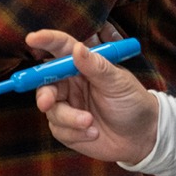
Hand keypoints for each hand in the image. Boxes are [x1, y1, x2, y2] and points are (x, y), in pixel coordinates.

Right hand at [25, 28, 158, 165]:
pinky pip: (59, 130)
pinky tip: (93, 134)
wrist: (142, 137)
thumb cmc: (132, 102)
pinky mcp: (67, 129)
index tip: (32, 38)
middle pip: (45, 84)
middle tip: (47, 103)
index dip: (46, 41)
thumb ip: (96, 66)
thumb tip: (77, 48)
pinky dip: (75, 133)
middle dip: (44, 94)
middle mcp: (70, 84)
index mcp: (82, 66)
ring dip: (69, 119)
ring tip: (90, 123)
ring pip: (52, 111)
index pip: (61, 49)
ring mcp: (67, 107)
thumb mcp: (118, 82)